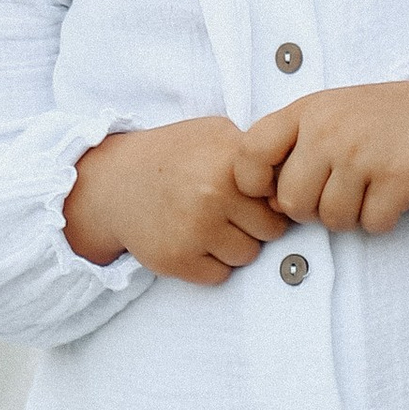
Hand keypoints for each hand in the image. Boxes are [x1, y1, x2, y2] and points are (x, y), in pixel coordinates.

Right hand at [64, 116, 289, 283]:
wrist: (114, 183)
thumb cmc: (172, 157)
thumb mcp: (214, 134)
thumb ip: (255, 153)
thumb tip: (294, 180)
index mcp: (229, 162)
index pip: (281, 197)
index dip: (271, 198)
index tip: (253, 195)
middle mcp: (213, 196)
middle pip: (271, 231)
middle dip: (255, 224)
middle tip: (228, 212)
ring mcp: (195, 231)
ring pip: (248, 255)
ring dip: (234, 245)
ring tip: (208, 224)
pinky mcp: (178, 260)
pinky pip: (220, 276)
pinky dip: (210, 264)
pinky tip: (192, 241)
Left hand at [239, 81, 408, 236]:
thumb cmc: (375, 122)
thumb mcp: (325, 116)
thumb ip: (289, 149)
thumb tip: (266, 200)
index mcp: (306, 112)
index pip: (249, 155)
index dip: (253, 183)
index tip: (274, 188)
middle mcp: (330, 131)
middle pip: (292, 202)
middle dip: (311, 210)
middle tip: (336, 192)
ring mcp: (363, 155)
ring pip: (332, 220)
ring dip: (349, 216)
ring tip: (366, 190)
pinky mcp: (397, 179)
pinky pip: (371, 225)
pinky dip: (381, 220)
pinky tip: (390, 195)